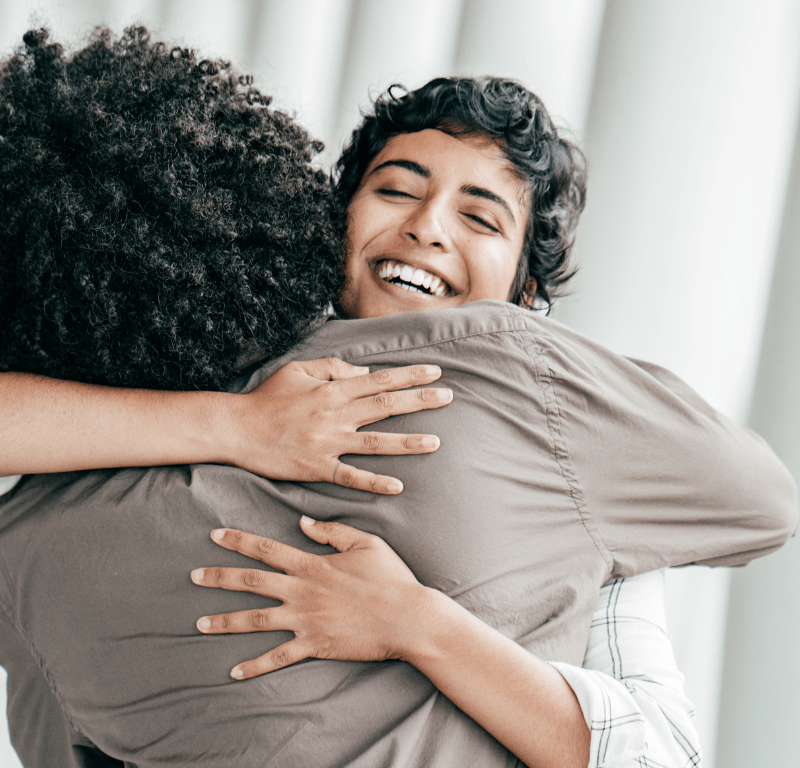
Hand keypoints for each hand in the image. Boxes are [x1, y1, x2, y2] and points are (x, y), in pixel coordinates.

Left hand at [190, 519, 427, 679]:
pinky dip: (255, 665)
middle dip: (219, 578)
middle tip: (193, 575)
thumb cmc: (390, 577)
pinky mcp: (315, 645)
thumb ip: (332, 530)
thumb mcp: (366, 542)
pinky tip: (234, 671)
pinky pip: (278, 657)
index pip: (267, 549)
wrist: (407, 616)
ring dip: (226, 621)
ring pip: (256, 620)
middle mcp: (302, 591)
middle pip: (251, 582)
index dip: (239, 541)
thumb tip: (302, 522)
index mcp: (312, 564)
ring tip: (199, 623)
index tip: (215, 535)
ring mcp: (306, 620)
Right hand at [224, 358, 452, 493]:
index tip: (435, 373)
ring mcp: (328, 442)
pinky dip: (373, 481)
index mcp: (333, 390)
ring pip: (375, 442)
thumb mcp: (299, 369)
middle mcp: (335, 414)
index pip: (380, 380)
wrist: (237, 429)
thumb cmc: (268, 398)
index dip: (410, 376)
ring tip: (435, 443)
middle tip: (448, 397)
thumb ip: (333, 367)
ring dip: (407, 442)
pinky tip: (397, 485)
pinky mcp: (317, 467)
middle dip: (420, 400)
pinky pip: (350, 475)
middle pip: (385, 406)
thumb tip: (364, 372)